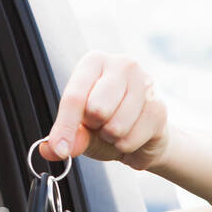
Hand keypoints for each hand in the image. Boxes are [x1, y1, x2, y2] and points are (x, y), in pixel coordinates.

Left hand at [38, 51, 170, 170]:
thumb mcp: (80, 129)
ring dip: (112, 138)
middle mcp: (121, 65)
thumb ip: (67, 137)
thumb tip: (51, 149)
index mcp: (94, 62)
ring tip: (116, 128)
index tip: (59, 149)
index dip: (65, 127)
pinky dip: (126, 145)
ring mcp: (145, 83)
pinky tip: (131, 134)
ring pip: (116, 126)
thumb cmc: (105, 124)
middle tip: (100, 123)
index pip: (74, 96)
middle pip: (97, 109)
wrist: (140, 137)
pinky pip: (133, 138)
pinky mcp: (159, 106)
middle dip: (95, 127)